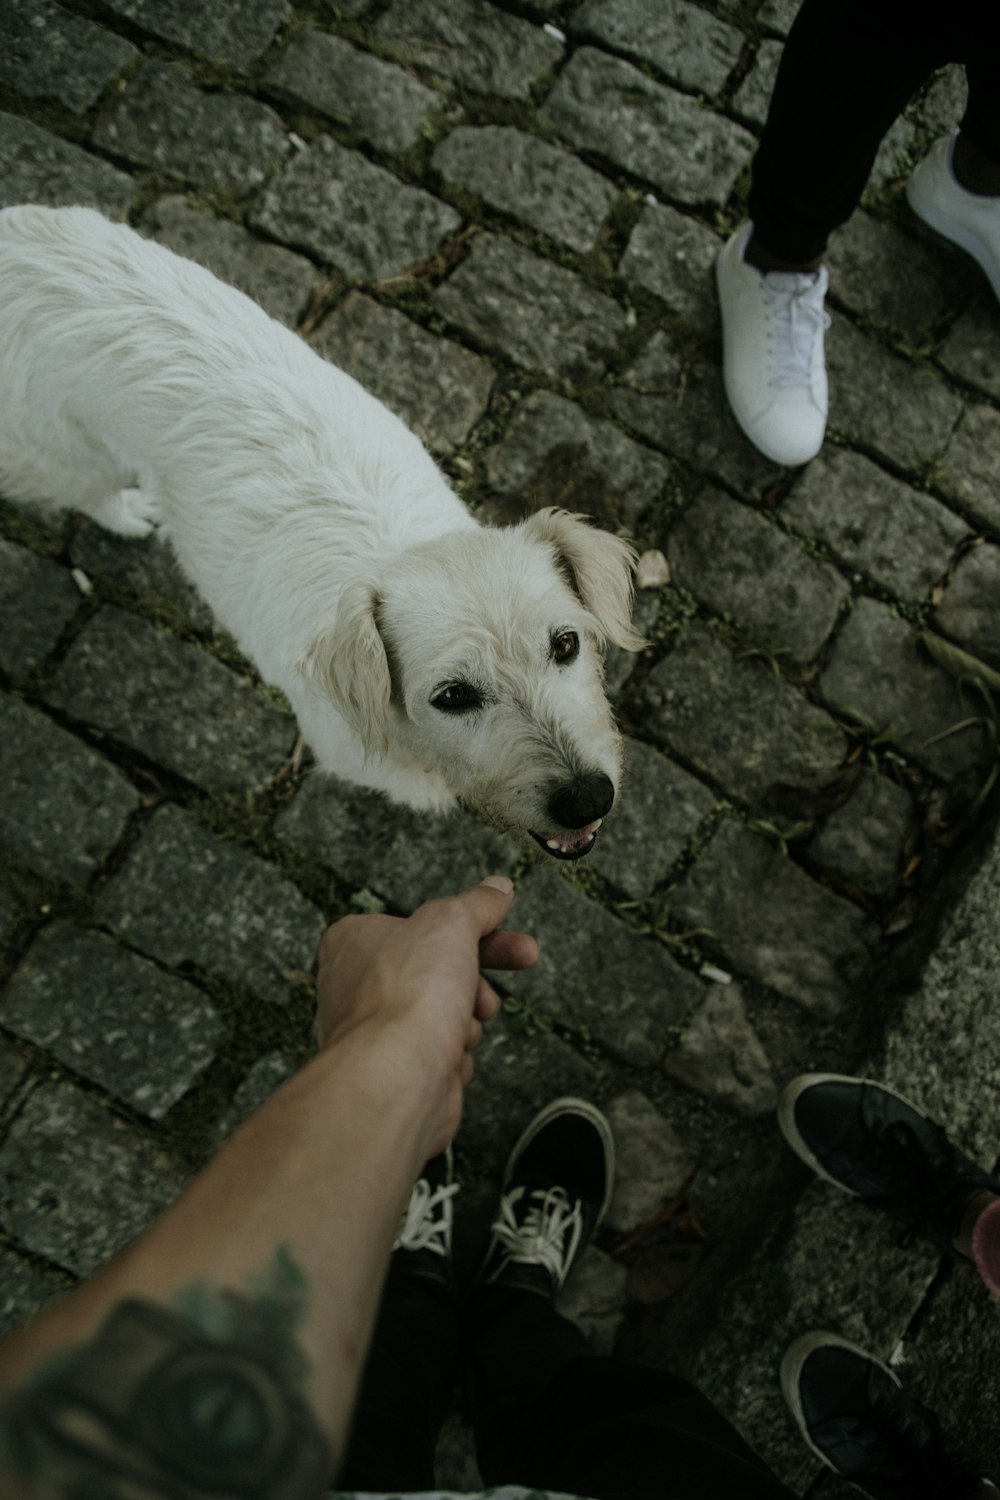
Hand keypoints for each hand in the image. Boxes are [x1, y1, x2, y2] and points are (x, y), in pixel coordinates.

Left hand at [315, 877, 537, 1155]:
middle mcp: (357, 984)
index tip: (502, 924)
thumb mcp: (452, 923)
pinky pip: (441, 1052)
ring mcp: (375, 1031)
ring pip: (445, 1011)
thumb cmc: (409, 995)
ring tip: (462, 1025)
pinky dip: (454, 1054)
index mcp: (356, 940)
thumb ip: (477, 903)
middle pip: (439, 966)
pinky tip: (448, 1056)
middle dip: (479, 972)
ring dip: (466, 1016)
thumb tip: (497, 887)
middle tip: (526, 956)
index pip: (422, 923)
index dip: (470, 924)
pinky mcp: (396, 1070)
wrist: (398, 1079)